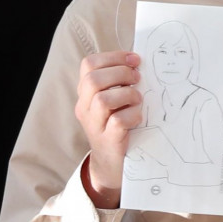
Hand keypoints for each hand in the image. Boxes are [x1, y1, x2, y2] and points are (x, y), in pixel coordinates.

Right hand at [75, 50, 142, 207]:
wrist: (110, 164)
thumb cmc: (116, 127)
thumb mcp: (112, 102)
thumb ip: (118, 83)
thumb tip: (137, 61)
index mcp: (85, 94)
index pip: (88, 65)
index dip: (113, 57)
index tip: (134, 59)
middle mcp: (84, 108)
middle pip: (93, 80)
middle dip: (120, 73)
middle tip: (136, 78)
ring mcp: (94, 125)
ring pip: (102, 99)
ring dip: (127, 94)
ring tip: (137, 99)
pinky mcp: (108, 140)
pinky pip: (117, 121)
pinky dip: (132, 115)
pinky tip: (138, 117)